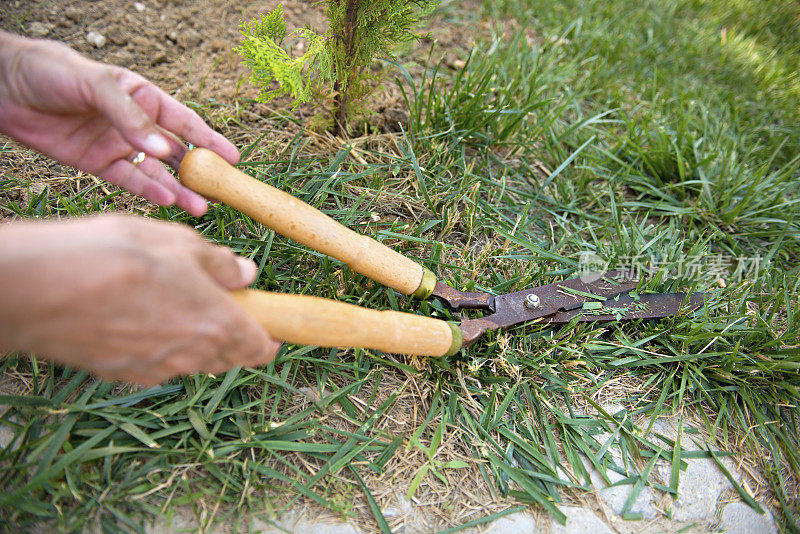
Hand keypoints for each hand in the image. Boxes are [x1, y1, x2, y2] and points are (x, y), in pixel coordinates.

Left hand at [0, 32, 237, 216]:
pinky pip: (129, 182)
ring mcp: (119, 146)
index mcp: (143, 97)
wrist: (4, 87)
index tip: (234, 158)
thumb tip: (162, 150)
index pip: (185, 122)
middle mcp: (136, 125)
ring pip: (157, 173)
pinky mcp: (98, 165)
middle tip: (222, 192)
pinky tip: (166, 201)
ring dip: (178, 190)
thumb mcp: (96, 85)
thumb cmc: (52, 72)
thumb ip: (129, 117)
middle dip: (200, 173)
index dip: (210, 140)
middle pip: (176, 153)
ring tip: (200, 206)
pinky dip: (148, 192)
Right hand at [0, 215, 280, 384]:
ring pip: (191, 360)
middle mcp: (192, 356)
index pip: (261, 348)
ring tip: (169, 300)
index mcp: (218, 324)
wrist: (40, 289)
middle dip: (230, 333)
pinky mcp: (121, 374)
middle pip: (228, 356)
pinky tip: (136, 314)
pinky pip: (155, 364)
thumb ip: (219, 263)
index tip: (268, 322)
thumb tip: (246, 273)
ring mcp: (155, 370)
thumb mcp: (179, 242)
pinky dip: (158, 345)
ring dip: (194, 338)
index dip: (270, 335)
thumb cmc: (116, 256)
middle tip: (213, 298)